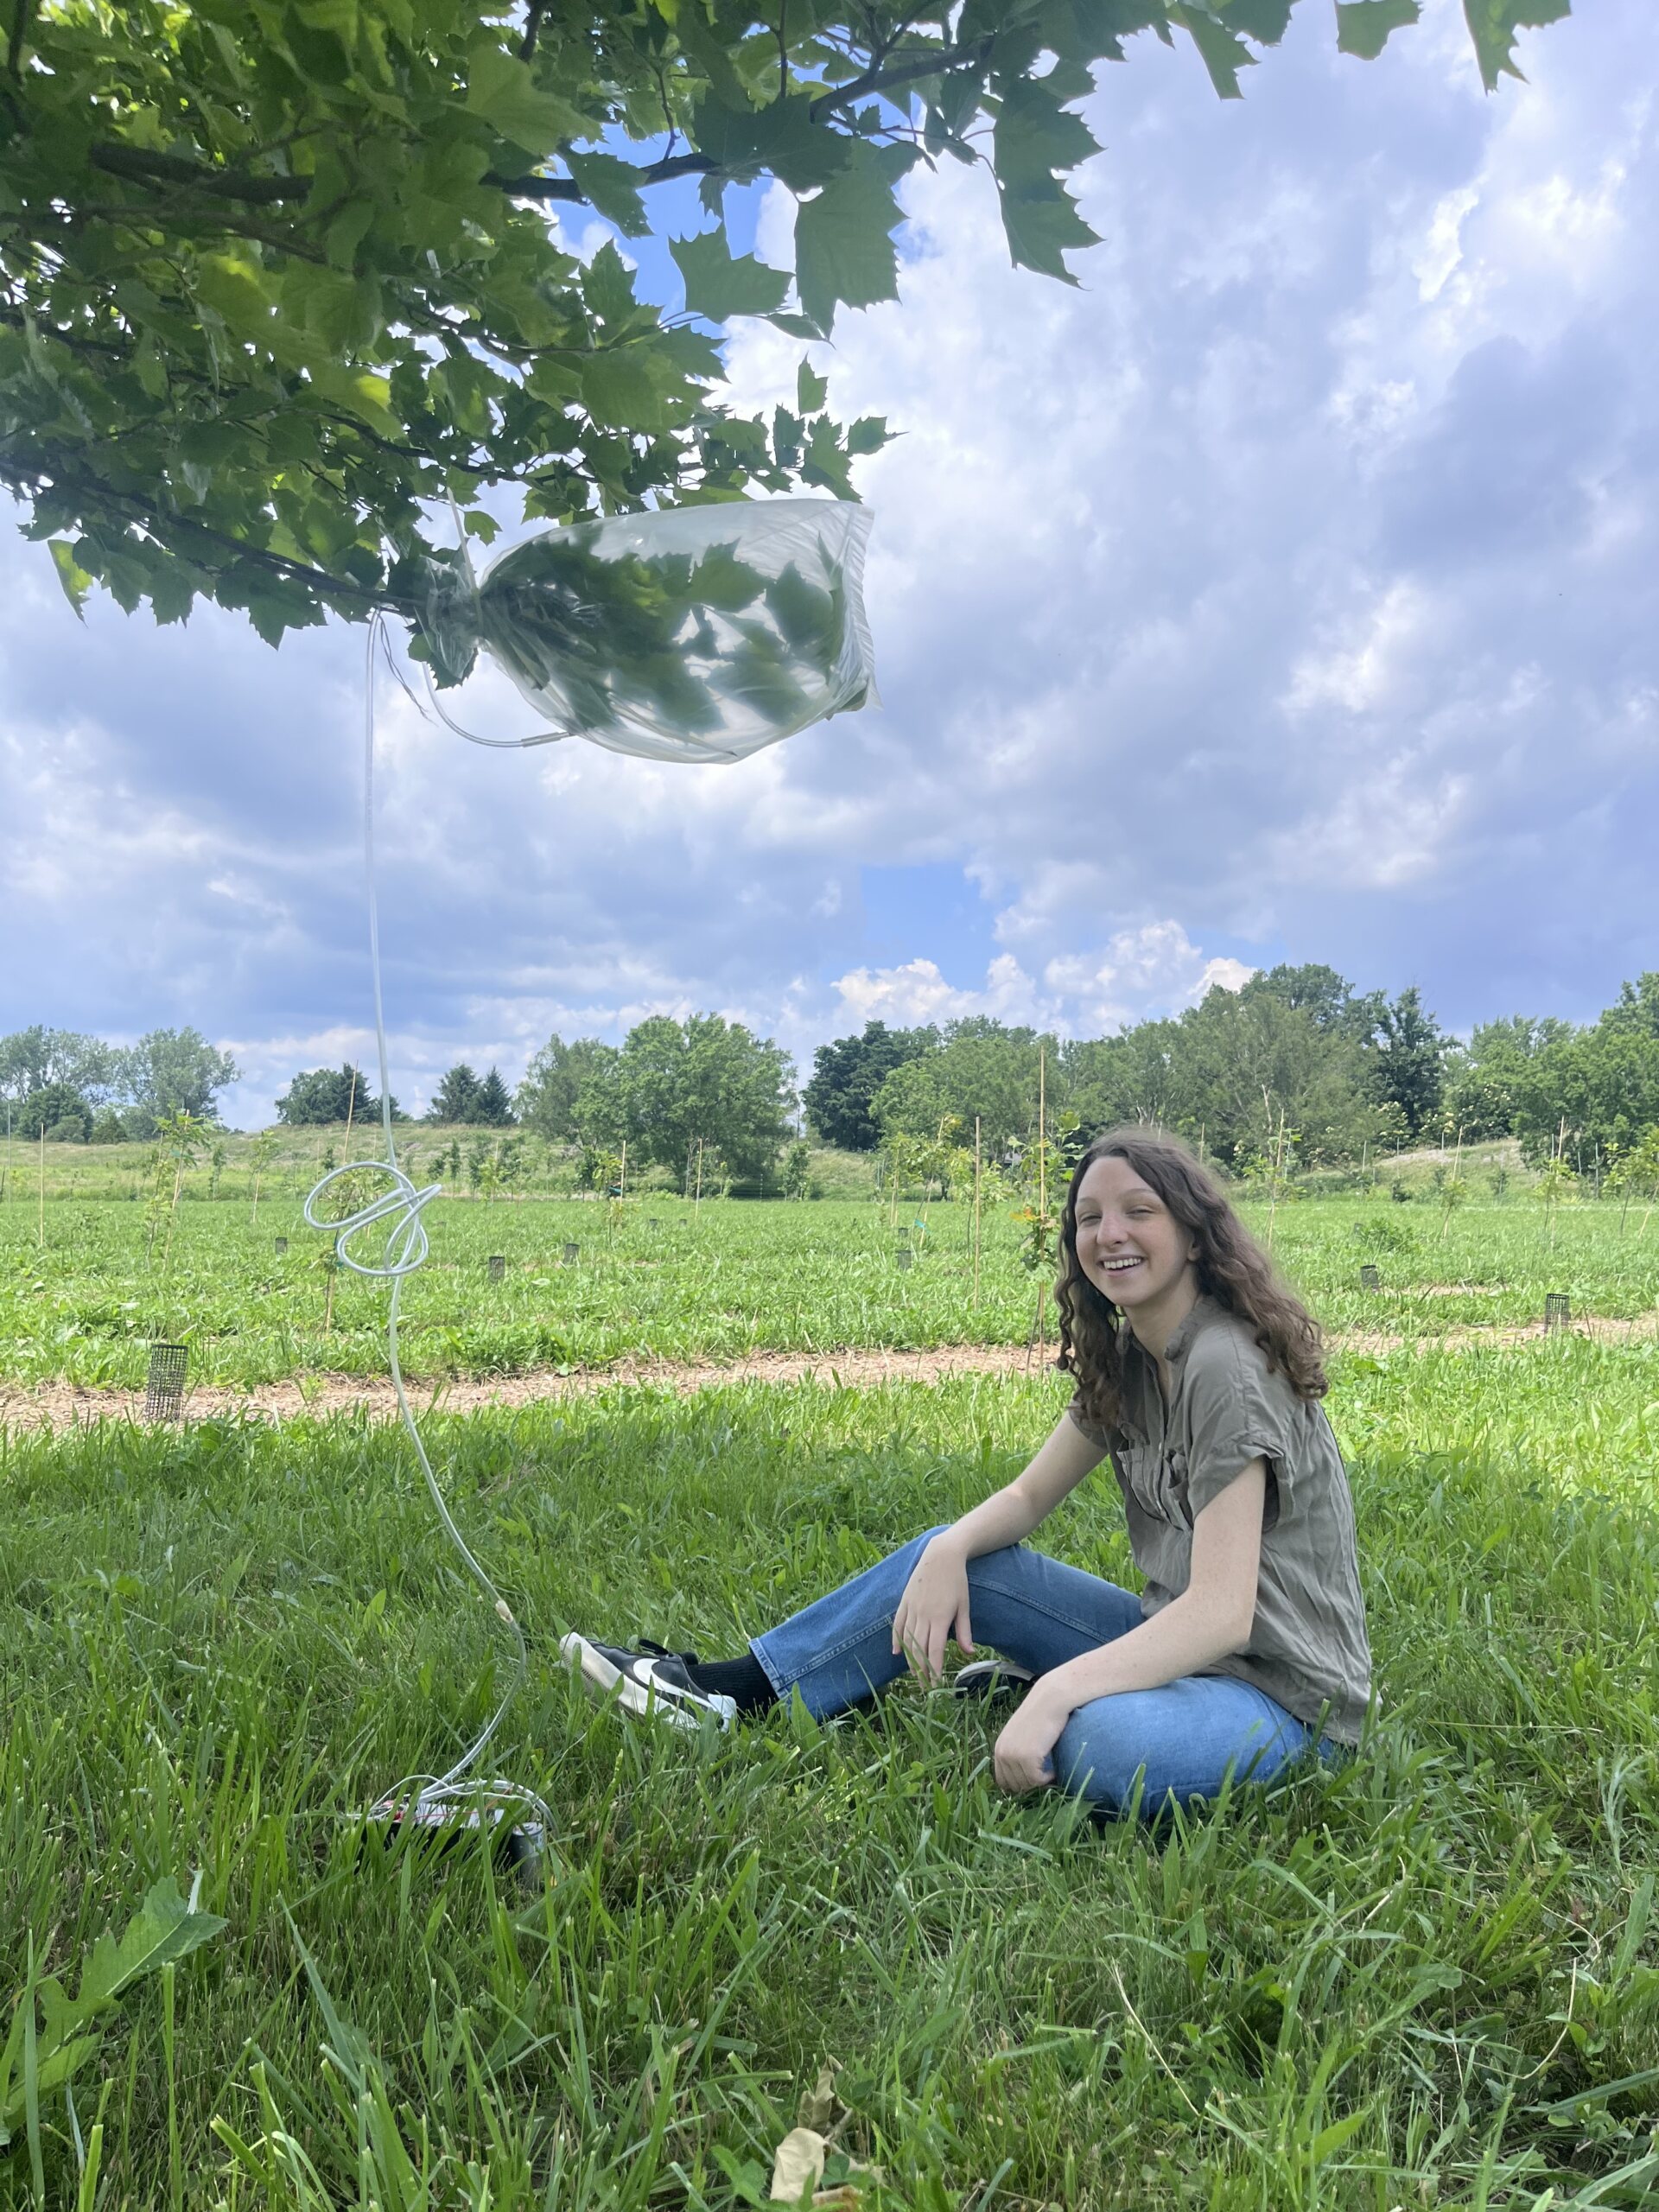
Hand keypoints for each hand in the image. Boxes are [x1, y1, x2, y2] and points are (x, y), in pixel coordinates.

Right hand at [891, 1535, 973, 1684]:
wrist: (941, 1555)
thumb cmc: (957, 1581)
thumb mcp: (964, 1605)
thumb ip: (964, 1631)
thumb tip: (969, 1653)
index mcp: (939, 1617)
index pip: (935, 1651)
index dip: (934, 1669)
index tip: (935, 1684)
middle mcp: (923, 1615)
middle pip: (919, 1649)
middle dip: (922, 1670)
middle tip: (925, 1686)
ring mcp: (912, 1608)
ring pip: (907, 1639)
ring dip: (910, 1659)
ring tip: (914, 1674)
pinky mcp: (904, 1601)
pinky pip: (898, 1624)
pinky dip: (896, 1640)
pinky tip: (896, 1653)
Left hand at [993, 1687, 1068, 1794]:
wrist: (1050, 1702)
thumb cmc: (1040, 1717)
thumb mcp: (1020, 1736)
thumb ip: (1016, 1754)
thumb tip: (1022, 1782)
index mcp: (999, 1748)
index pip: (1002, 1781)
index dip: (1018, 1783)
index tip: (1033, 1779)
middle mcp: (1003, 1753)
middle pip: (1015, 1785)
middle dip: (1030, 1783)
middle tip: (1044, 1774)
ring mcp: (1014, 1756)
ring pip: (1027, 1784)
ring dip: (1040, 1781)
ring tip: (1050, 1769)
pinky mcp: (1027, 1758)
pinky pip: (1037, 1780)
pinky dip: (1048, 1778)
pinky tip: (1054, 1770)